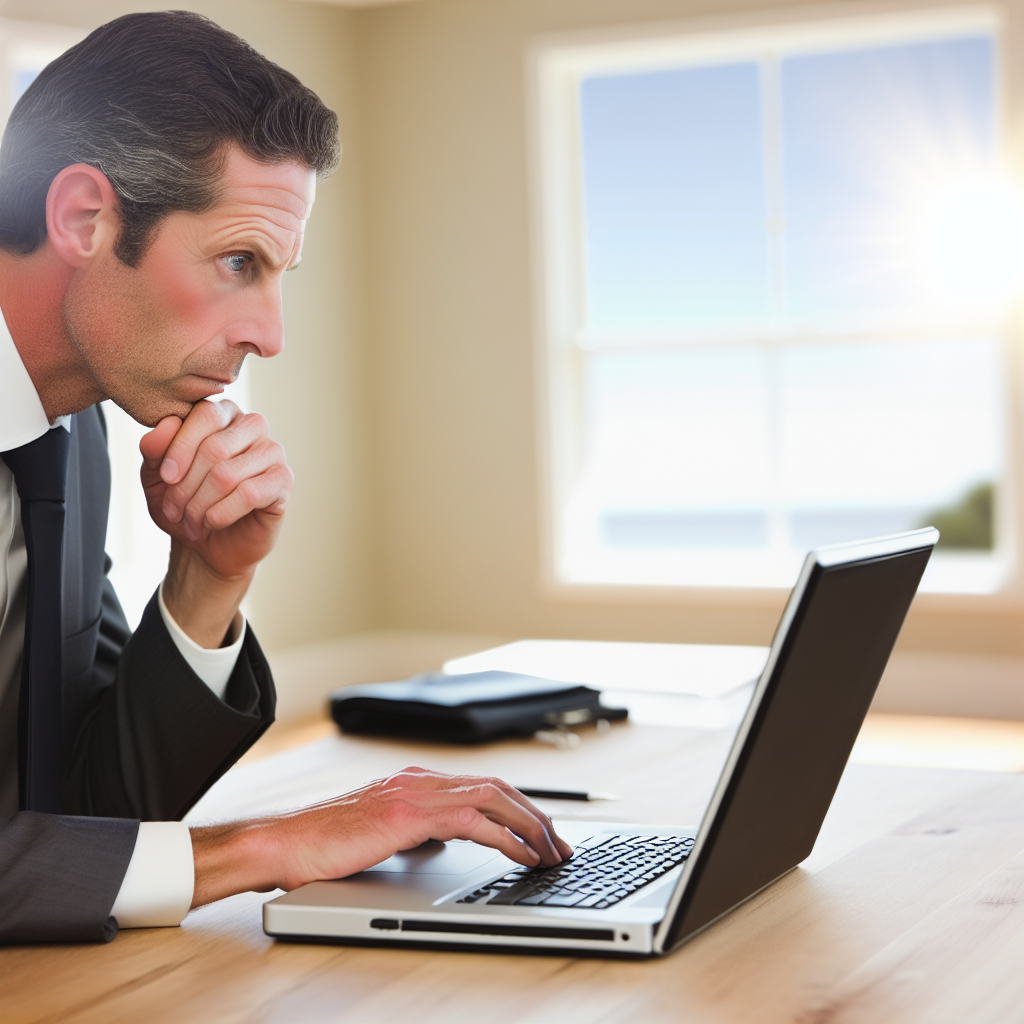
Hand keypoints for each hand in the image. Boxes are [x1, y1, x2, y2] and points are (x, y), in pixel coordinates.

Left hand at [139, 400, 292, 645]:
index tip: (163, 478)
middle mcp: (252, 430)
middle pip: (218, 441)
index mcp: (222, 417)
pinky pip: (257, 489)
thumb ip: (155, 451)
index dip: (180, 445)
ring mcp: (272, 457)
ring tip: (193, 520)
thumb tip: (157, 430)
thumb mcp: (156, 479)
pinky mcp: (283, 487)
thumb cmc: (181, 505)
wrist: (203, 550)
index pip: (204, 412)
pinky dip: (227, 509)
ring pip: (236, 467)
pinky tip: (214, 523)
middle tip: (175, 510)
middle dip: (189, 480)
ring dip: (205, 499)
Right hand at [189, 767, 574, 907]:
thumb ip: (412, 833)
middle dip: (536, 815)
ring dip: (530, 824)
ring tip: (551, 852)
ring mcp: (415, 792)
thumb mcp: (379, 836)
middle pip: (498, 787)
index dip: (518, 808)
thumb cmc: (322, 847)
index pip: (482, 786)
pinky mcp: (409, 814)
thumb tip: (439, 847)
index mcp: (414, 781)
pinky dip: (506, 836)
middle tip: (560, 845)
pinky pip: (473, 820)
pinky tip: (523, 855)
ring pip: (494, 797)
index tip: (541, 833)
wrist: (283, 844)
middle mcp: (420, 779)